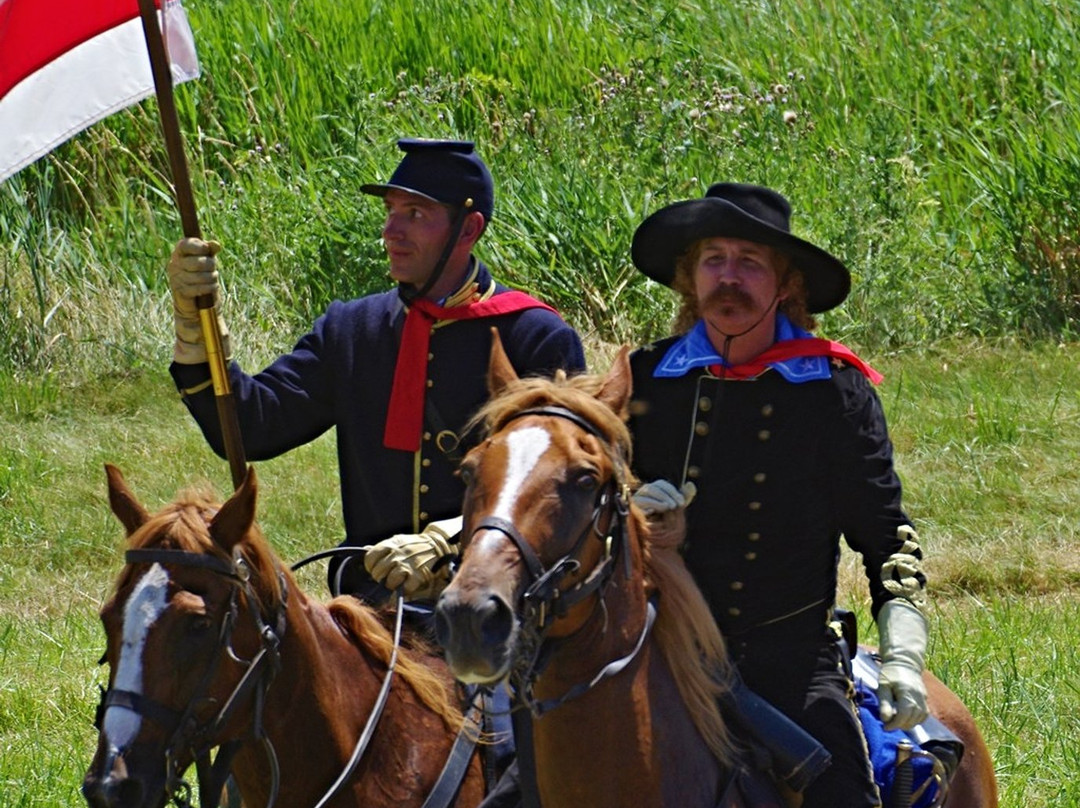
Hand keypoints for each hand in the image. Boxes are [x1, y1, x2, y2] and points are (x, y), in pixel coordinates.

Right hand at [167, 238, 229, 363]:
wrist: (197, 304)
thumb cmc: (203, 277)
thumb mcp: (207, 262)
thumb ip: (210, 251)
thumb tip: (216, 244)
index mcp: (179, 253)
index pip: (185, 244)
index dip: (198, 246)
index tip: (206, 250)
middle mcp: (174, 264)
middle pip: (199, 262)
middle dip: (211, 266)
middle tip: (212, 270)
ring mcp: (176, 278)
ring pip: (202, 275)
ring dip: (212, 278)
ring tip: (211, 280)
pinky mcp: (181, 291)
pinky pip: (200, 287)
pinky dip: (210, 288)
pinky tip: (210, 288)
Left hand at [364, 516, 461, 599]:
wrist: (439, 545)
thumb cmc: (416, 545)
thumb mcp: (399, 541)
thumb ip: (383, 547)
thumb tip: (365, 549)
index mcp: (391, 544)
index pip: (370, 558)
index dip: (371, 566)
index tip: (376, 569)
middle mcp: (397, 554)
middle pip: (378, 572)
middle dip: (381, 578)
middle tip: (386, 578)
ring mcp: (407, 565)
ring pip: (389, 581)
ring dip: (391, 585)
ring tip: (395, 583)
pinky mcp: (418, 576)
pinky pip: (403, 589)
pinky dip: (401, 592)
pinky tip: (403, 588)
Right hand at [632, 479, 696, 514]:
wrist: (655, 534)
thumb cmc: (666, 517)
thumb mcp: (677, 506)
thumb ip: (685, 496)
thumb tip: (691, 484)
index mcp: (655, 488)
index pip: (662, 484)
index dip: (672, 492)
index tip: (681, 503)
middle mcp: (644, 492)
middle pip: (652, 488)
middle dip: (665, 496)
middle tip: (674, 506)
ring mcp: (637, 500)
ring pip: (644, 496)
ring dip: (657, 502)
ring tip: (666, 508)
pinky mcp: (633, 510)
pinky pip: (638, 507)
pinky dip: (646, 509)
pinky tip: (652, 512)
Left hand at [876, 599, 928, 729]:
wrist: (904, 661)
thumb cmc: (890, 673)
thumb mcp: (883, 686)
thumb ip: (884, 703)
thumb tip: (885, 719)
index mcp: (906, 692)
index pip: (904, 714)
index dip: (895, 724)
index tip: (885, 727)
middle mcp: (918, 696)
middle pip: (913, 718)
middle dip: (900, 725)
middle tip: (889, 725)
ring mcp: (924, 698)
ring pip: (920, 718)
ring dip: (908, 724)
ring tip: (896, 722)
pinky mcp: (925, 699)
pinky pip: (924, 714)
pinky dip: (916, 720)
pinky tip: (906, 719)